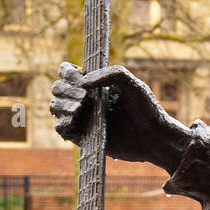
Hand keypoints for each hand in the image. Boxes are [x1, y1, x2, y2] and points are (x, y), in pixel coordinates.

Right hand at [49, 62, 184, 165]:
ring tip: (81, 108)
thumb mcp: (131, 83)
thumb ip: (108, 74)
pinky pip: (61, 129)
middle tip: (85, 97)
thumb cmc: (146, 109)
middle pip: (57, 88)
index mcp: (94, 85)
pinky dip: (63, 122)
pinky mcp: (84, 137)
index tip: (80, 76)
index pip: (67, 73)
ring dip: (63, 104)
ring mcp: (83, 119)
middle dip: (65, 89)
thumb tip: (83, 83)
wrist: (154, 137)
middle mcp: (86, 100)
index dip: (68, 72)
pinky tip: (76, 119)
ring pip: (55, 107)